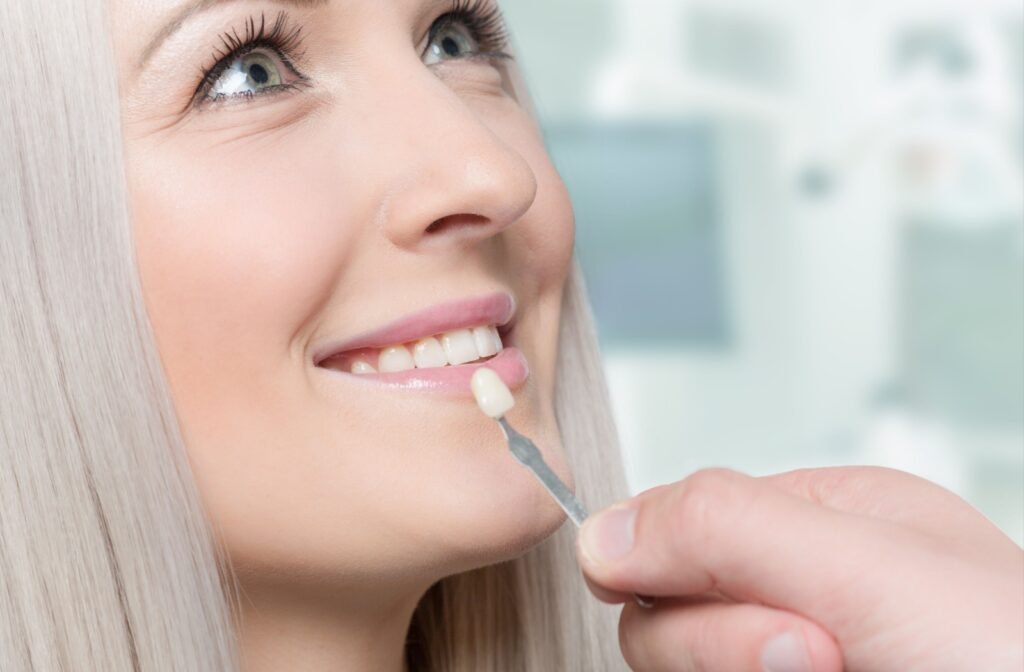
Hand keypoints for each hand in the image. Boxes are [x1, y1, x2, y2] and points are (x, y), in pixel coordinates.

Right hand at [576, 467, 1023, 671]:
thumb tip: (598, 532)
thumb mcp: (869, 567)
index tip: (713, 595)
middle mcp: (805, 591)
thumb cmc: (1016, 661)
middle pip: (668, 609)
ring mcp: (797, 663)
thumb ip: (726, 528)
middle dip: (724, 641)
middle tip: (818, 655)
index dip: (671, 564)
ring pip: (684, 670)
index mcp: (823, 520)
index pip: (674, 522)